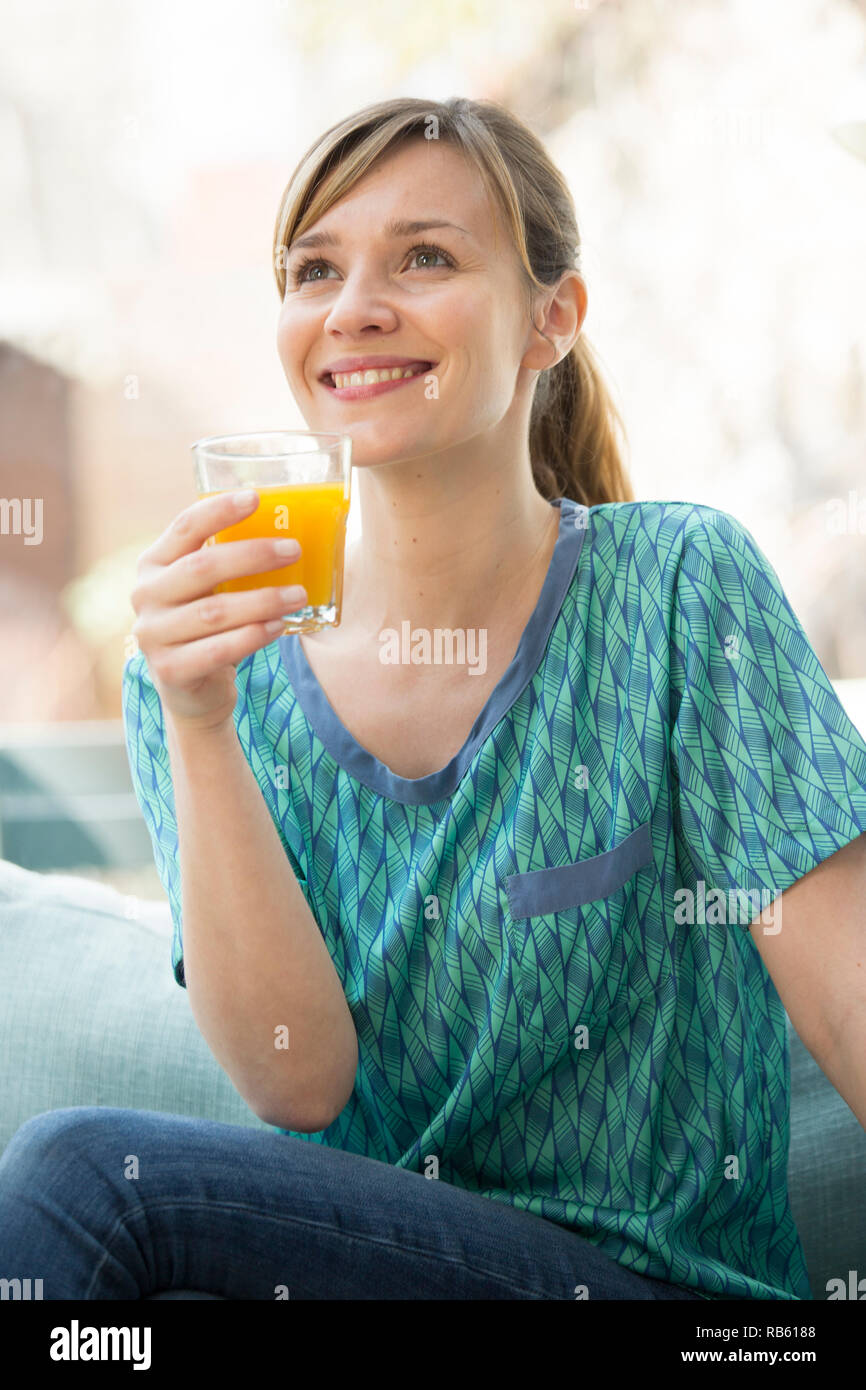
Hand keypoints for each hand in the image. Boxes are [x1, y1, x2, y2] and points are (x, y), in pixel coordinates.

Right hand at [130, 491, 305, 731]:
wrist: (192, 691)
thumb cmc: (210, 627)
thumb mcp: (210, 590)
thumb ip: (230, 564)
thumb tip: (290, 531)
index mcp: (154, 563)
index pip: (184, 527)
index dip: (219, 511)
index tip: (255, 498)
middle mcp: (145, 595)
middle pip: (202, 567)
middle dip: (253, 556)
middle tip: (293, 550)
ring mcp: (153, 634)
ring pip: (214, 611)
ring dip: (262, 600)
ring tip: (299, 595)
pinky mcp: (170, 670)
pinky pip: (217, 650)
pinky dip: (252, 636)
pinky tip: (280, 626)